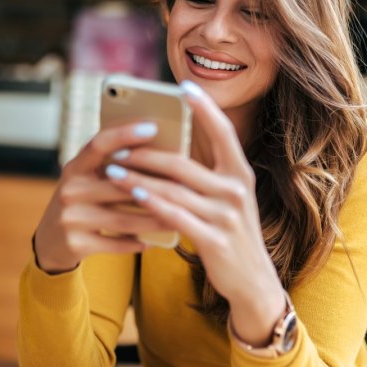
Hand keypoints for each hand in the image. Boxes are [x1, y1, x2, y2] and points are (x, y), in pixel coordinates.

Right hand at [34, 121, 173, 273]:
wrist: (50, 242)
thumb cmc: (82, 202)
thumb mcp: (88, 180)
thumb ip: (112, 167)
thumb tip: (160, 151)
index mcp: (75, 167)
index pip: (99, 143)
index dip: (124, 133)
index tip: (152, 127)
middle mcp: (69, 189)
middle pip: (119, 185)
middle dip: (154, 188)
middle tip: (185, 186)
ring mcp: (70, 218)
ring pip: (123, 218)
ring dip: (154, 220)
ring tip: (178, 218)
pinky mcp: (75, 244)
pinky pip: (116, 243)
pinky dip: (137, 243)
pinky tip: (153, 242)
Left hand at [105, 81, 285, 344]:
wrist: (253, 281)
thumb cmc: (232, 231)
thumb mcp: (228, 197)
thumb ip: (208, 170)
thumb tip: (176, 141)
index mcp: (240, 173)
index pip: (223, 132)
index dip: (204, 108)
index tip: (184, 86)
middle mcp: (236, 190)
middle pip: (184, 163)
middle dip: (147, 152)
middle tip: (118, 144)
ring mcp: (226, 216)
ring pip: (174, 190)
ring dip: (139, 178)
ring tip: (113, 169)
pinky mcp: (214, 239)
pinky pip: (175, 216)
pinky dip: (151, 204)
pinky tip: (132, 195)